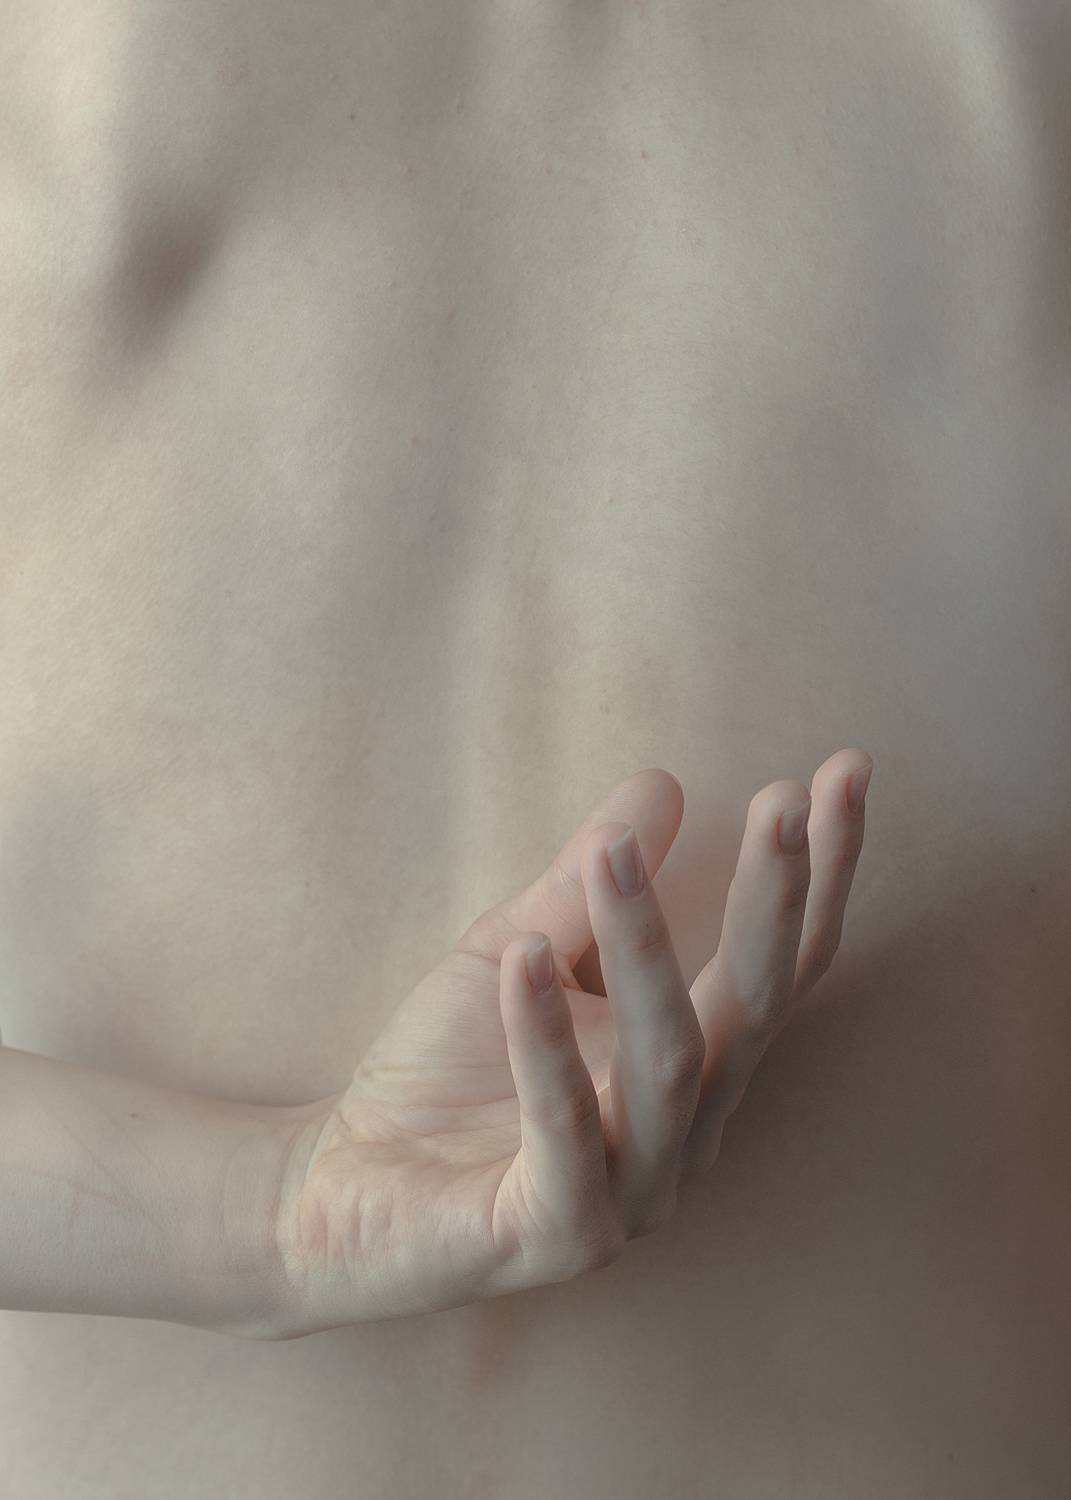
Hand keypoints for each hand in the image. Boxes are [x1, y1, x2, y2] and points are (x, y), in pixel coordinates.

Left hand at [271, 751, 872, 1335]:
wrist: (339, 1193)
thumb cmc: (442, 1074)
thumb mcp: (518, 947)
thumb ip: (584, 881)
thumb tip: (662, 781)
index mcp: (695, 1070)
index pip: (780, 966)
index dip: (819, 874)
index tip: (844, 771)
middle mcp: (687, 1134)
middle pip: (757, 1007)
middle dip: (776, 901)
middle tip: (783, 803)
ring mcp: (633, 1194)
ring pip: (668, 1059)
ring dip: (645, 947)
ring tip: (614, 853)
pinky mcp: (558, 1232)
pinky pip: (564, 1129)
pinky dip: (543, 1037)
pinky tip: (524, 955)